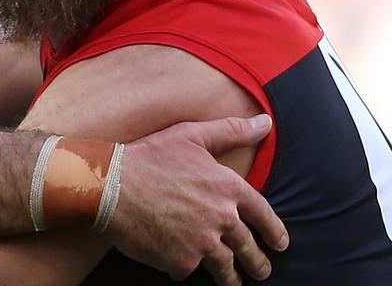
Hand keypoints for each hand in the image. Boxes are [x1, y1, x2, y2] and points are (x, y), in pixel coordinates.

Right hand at [107, 115, 287, 285]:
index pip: (263, 215)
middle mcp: (222, 219)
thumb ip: (231, 131)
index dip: (274, 231)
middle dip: (258, 263)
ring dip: (231, 278)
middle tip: (262, 270)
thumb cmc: (149, 157)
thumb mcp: (191, 135)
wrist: (111, 186)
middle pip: (248, 248)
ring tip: (232, 282)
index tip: (279, 242)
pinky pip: (188, 270)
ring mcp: (202, 243)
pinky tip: (179, 263)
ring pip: (224, 267)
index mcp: (229, 189)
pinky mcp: (181, 261)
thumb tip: (265, 122)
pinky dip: (184, 266)